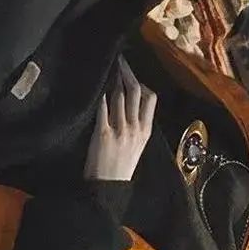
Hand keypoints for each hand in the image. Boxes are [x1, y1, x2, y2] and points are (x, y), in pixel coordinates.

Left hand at [83, 58, 156, 183]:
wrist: (107, 189)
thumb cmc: (120, 169)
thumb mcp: (136, 147)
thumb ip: (136, 127)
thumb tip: (130, 106)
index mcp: (145, 131)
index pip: (150, 99)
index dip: (142, 83)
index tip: (133, 74)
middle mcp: (135, 128)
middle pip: (135, 92)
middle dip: (127, 73)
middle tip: (120, 60)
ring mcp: (120, 130)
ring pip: (119, 96)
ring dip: (113, 80)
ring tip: (109, 70)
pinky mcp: (103, 133)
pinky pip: (103, 108)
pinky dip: (101, 96)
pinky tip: (98, 89)